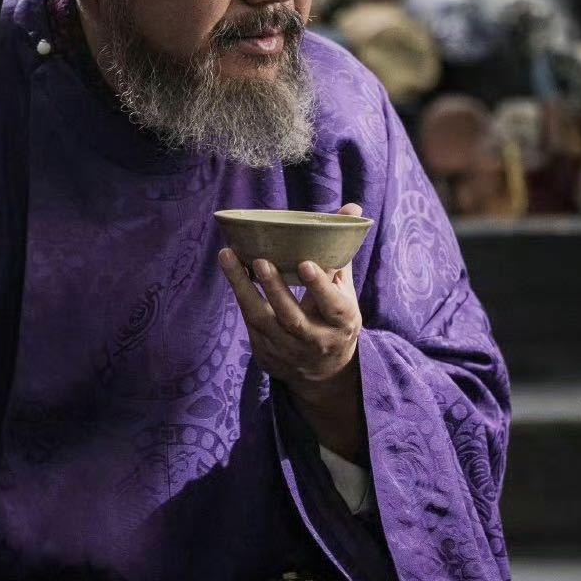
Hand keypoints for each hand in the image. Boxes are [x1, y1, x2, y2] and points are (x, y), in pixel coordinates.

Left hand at [218, 201, 364, 403]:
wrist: (324, 371)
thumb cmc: (333, 317)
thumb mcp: (345, 291)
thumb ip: (341, 253)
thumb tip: (351, 209)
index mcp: (342, 322)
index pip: (333, 306)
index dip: (320, 287)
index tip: (306, 264)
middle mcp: (316, 341)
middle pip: (292, 318)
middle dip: (275, 289)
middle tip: (260, 260)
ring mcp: (288, 351)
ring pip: (263, 321)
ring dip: (244, 289)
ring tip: (228, 257)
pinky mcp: (267, 355)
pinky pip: (249, 324)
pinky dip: (240, 296)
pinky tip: (231, 270)